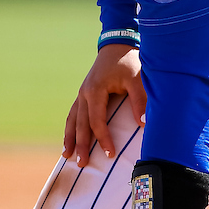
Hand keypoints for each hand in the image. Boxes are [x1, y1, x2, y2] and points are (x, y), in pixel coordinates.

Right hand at [63, 45, 146, 165]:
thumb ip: (140, 100)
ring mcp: (82, 93)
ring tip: (66, 156)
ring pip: (72, 119)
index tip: (109, 154)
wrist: (118, 44)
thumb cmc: (129, 62)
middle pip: (80, 124)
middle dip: (80, 145)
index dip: (103, 139)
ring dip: (69, 138)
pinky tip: (69, 139)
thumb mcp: (137, 79)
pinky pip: (73, 113)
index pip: (97, 121)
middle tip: (81, 164)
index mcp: (95, 91)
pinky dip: (70, 127)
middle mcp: (84, 93)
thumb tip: (142, 123)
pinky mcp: (84, 93)